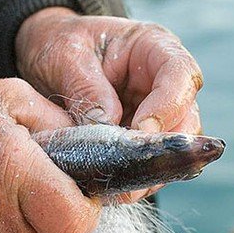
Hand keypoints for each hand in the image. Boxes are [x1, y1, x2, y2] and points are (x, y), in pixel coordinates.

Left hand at [15, 8, 203, 201]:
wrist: (45, 57)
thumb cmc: (58, 43)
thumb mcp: (65, 55)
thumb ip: (87, 88)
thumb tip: (106, 127)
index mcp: (155, 48)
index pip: (181, 75)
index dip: (168, 106)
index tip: (141, 131)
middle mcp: (166, 82)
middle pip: (188, 118)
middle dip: (164, 147)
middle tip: (132, 168)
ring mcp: (160, 113)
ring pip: (176, 148)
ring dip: (152, 169)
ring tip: (122, 186)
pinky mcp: (146, 140)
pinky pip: (153, 163)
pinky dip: (137, 178)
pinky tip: (116, 189)